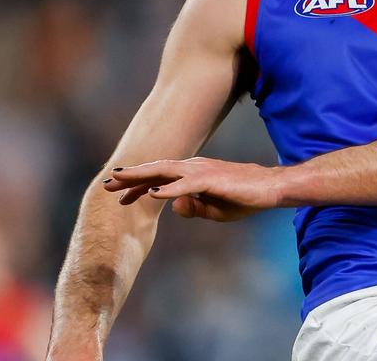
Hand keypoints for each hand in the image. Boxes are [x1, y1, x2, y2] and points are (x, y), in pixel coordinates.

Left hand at [102, 157, 282, 221]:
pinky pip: (186, 185)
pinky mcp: (212, 180)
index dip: (138, 185)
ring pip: (165, 172)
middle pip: (156, 170)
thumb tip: (175, 208)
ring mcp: (202, 172)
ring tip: (120, 181)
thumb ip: (193, 208)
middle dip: (130, 176)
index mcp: (193, 174)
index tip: (120, 196)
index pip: (159, 177)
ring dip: (141, 177)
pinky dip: (168, 189)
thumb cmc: (245, 197)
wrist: (270, 189)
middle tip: (106, 183)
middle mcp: (194, 168)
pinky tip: (152, 193)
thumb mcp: (214, 209)